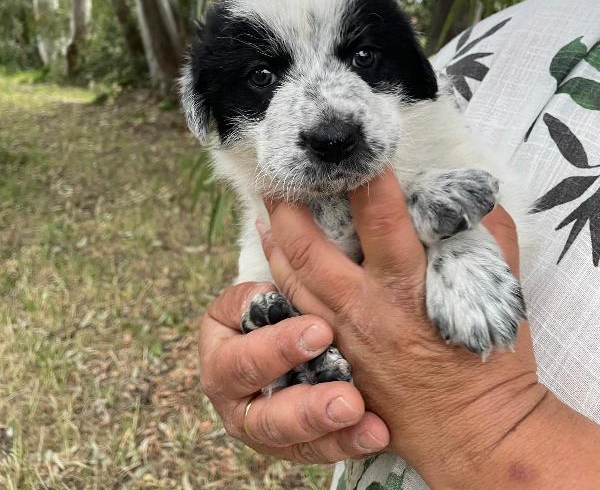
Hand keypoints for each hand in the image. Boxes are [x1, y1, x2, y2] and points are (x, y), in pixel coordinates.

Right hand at [198, 281, 389, 462]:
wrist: (275, 333)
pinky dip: (349, 442)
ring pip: (293, 441)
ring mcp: (263, 428)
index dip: (276, 349)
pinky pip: (320, 451)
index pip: (240, 360)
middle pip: (264, 416)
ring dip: (331, 433)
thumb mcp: (256, 294)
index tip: (322, 331)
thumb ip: (264, 288)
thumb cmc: (267, 308)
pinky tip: (376, 432)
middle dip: (307, 407)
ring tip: (363, 417)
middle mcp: (235, 399)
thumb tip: (271, 237)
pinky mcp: (293, 444)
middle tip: (348, 398)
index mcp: (220, 354)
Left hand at [261, 169, 599, 488]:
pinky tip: (274, 261)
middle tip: (280, 176)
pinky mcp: (333, 358)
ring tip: (267, 210)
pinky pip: (294, 314)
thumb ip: (490, 237)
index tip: (356, 151)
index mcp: (408, 285)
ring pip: (292, 279)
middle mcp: (365, 308)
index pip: (380, 217)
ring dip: (276, 240)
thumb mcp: (498, 292)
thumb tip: (473, 198)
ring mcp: (342, 336)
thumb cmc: (491, 363)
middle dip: (291, 207)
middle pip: (311, 248)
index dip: (365, 178)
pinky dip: (280, 282)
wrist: (475, 433)